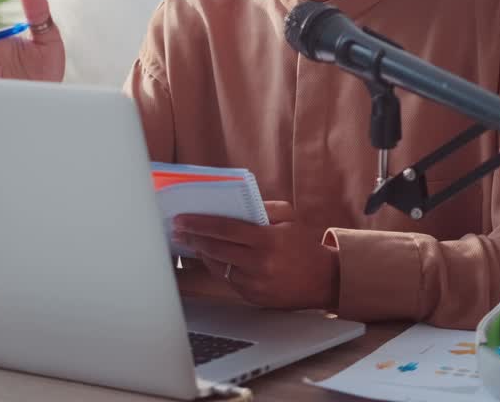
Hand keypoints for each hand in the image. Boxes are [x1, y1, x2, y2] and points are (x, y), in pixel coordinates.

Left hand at [172, 202, 339, 310]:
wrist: (322, 280)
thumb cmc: (303, 245)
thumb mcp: (289, 218)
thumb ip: (264, 207)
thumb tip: (234, 203)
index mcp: (268, 240)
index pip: (226, 229)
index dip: (200, 224)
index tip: (183, 219)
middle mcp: (260, 264)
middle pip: (216, 249)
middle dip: (193, 237)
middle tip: (177, 229)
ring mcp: (254, 283)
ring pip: (218, 265)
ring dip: (201, 252)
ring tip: (190, 240)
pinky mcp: (252, 297)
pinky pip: (227, 279)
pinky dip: (216, 266)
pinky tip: (209, 256)